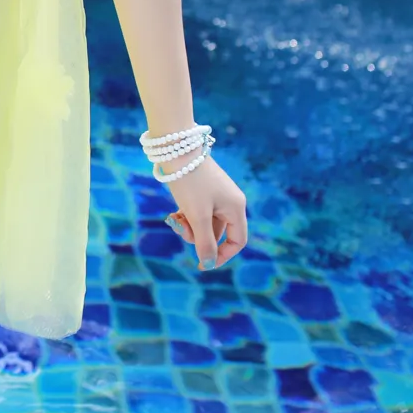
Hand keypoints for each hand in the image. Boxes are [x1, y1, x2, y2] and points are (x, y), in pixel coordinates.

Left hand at [162, 153, 246, 270]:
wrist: (176, 148)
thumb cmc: (190, 182)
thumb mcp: (197, 215)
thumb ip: (204, 242)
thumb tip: (209, 264)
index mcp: (236, 207)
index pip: (238, 241)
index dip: (222, 255)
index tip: (203, 264)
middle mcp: (230, 201)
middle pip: (217, 232)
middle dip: (197, 236)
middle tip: (180, 227)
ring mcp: (217, 194)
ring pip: (205, 223)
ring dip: (189, 226)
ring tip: (174, 217)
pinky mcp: (204, 189)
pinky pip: (198, 211)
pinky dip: (187, 215)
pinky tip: (174, 212)